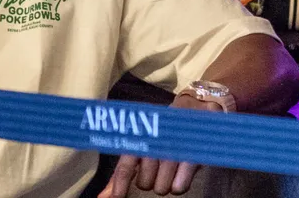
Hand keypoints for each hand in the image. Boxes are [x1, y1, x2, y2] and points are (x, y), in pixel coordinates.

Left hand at [98, 95, 217, 197]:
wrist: (195, 110)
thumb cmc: (163, 134)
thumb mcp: (142, 148)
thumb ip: (123, 174)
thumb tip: (104, 197)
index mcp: (137, 140)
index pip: (125, 167)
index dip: (119, 185)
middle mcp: (152, 145)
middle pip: (144, 183)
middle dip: (150, 181)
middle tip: (158, 168)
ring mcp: (171, 150)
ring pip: (161, 188)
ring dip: (165, 184)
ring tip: (171, 167)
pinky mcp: (191, 156)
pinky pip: (179, 186)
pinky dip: (179, 184)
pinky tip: (181, 172)